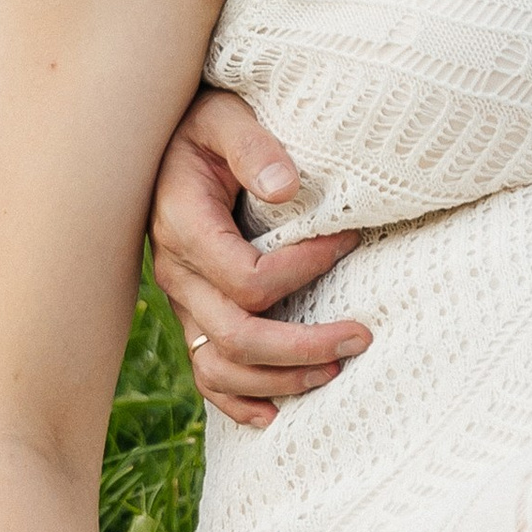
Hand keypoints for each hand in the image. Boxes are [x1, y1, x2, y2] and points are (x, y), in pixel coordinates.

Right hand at [148, 87, 369, 428]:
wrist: (168, 135)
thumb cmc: (207, 122)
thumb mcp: (226, 117)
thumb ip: (254, 147)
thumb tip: (288, 187)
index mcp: (183, 226)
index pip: (247, 278)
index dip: (303, 270)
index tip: (347, 242)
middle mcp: (176, 273)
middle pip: (236, 337)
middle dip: (303, 345)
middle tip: (363, 335)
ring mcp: (181, 299)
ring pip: (219, 367)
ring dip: (279, 379)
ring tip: (337, 369)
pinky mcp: (192, 312)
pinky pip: (205, 373)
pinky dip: (239, 401)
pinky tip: (276, 414)